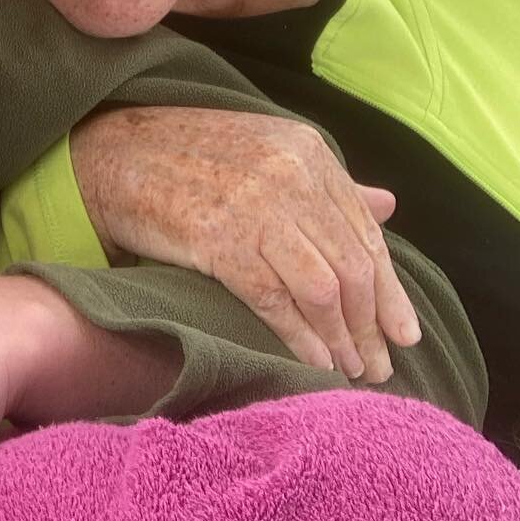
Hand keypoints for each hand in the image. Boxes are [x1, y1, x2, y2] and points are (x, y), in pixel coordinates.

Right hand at [71, 105, 418, 381]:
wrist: (114, 154)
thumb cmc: (190, 156)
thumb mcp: (266, 151)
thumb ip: (326, 183)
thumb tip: (388, 206)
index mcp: (307, 149)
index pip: (367, 231)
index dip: (390, 290)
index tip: (405, 334)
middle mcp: (289, 173)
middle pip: (352, 265)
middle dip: (372, 325)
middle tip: (380, 367)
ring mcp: (255, 205)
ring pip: (324, 288)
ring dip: (342, 339)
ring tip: (350, 371)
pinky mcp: (218, 239)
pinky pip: (276, 300)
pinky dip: (301, 338)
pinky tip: (314, 362)